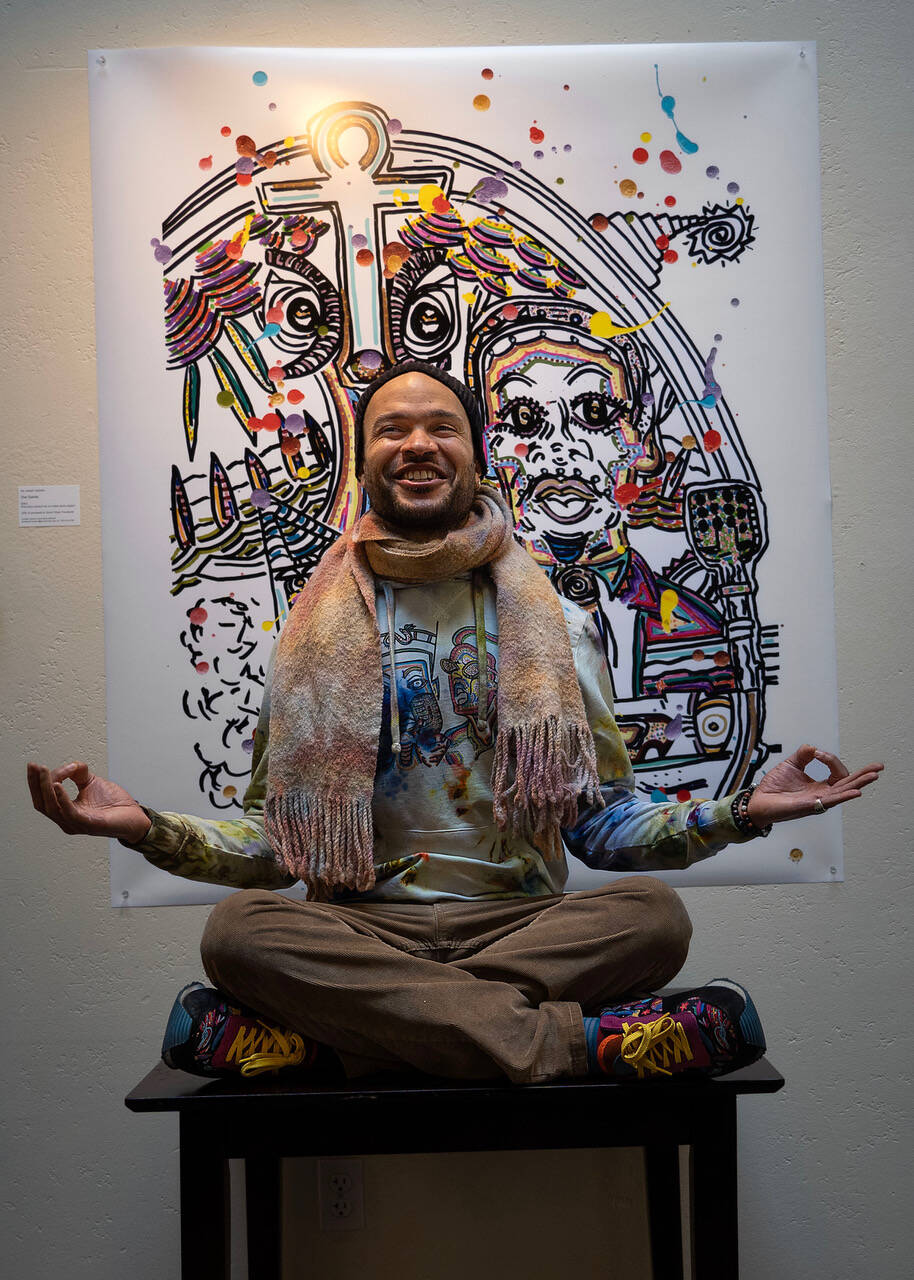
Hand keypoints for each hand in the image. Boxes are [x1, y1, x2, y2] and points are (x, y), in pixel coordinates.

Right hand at [26, 761, 150, 842]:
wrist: (135, 816)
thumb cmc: (115, 805)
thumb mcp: (92, 782)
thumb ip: (78, 773)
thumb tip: (68, 766)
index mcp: (66, 812)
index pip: (43, 798)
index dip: (35, 783)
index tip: (33, 766)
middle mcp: (67, 820)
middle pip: (42, 804)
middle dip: (36, 784)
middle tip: (34, 767)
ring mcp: (76, 824)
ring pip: (52, 808)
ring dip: (46, 788)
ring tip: (45, 772)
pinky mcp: (88, 824)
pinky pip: (69, 812)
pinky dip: (61, 798)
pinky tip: (57, 785)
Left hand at [746, 745, 882, 827]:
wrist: (758, 801)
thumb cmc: (774, 788)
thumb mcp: (790, 765)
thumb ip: (803, 755)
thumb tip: (813, 747)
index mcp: (819, 786)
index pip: (837, 773)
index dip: (831, 760)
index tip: (818, 753)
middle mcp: (822, 794)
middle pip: (848, 784)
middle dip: (864, 775)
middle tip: (879, 767)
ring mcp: (818, 801)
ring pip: (843, 792)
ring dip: (859, 783)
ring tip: (873, 776)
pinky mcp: (810, 805)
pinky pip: (830, 800)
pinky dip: (844, 796)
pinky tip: (856, 792)